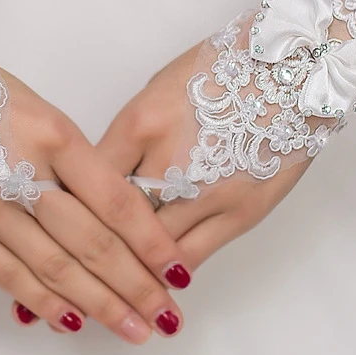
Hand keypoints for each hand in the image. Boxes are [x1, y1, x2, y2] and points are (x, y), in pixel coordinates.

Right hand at [0, 0, 190, 344]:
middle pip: (92, 242)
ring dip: (99, 304)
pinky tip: (71, 320)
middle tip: (167, 315)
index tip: (175, 267)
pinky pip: (6, 274)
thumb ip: (69, 154)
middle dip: (135, 284)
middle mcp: (23, 173)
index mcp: (53, 134)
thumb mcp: (33, 103)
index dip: (150, 241)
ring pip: (54, 267)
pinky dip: (41, 301)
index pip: (115, 200)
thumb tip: (105, 204)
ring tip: (134, 329)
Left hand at [98, 0, 355, 270]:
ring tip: (107, 284)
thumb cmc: (220, 70)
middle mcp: (168, 163)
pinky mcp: (241, 213)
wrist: (291, 71)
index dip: (71, 205)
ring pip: (153, 247)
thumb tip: (103, 176)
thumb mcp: (157, 91)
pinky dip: (168, 270)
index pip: (89, 178)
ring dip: (130, 264)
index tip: (63, 222)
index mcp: (140, 124)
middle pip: (116, 220)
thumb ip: (129, 138)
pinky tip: (154, 279)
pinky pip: (192, 255)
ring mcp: (207, 193)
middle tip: (74, 265)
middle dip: (93, 242)